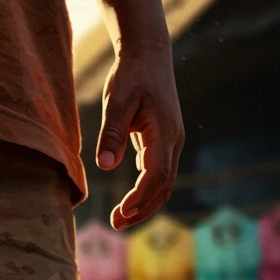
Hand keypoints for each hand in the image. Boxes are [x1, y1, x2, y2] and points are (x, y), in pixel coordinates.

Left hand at [96, 41, 184, 230]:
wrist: (148, 54)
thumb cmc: (131, 75)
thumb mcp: (116, 101)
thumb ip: (111, 134)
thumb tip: (105, 166)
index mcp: (164, 132)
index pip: (155, 176)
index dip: (139, 199)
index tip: (120, 213)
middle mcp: (173, 140)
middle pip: (164, 187)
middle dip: (142, 209)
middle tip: (116, 225)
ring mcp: (172, 142)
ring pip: (164, 183)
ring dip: (144, 204)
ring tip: (120, 219)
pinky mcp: (164, 141)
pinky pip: (159, 173)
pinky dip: (146, 191)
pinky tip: (128, 201)